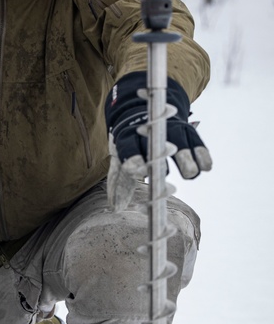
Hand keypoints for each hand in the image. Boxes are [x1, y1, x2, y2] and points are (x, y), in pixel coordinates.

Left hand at [104, 72, 212, 210]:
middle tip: (166, 174)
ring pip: (180, 143)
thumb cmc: (130, 145)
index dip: (133, 158)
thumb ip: (119, 182)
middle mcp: (150, 131)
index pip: (128, 147)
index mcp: (128, 137)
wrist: (145, 115)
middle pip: (157, 144)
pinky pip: (197, 142)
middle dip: (161, 159)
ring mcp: (170, 129)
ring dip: (185, 159)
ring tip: (189, 174)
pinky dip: (202, 155)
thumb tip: (116, 208)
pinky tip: (205, 167)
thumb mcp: (119, 158)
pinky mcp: (188, 132)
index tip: (138, 173)